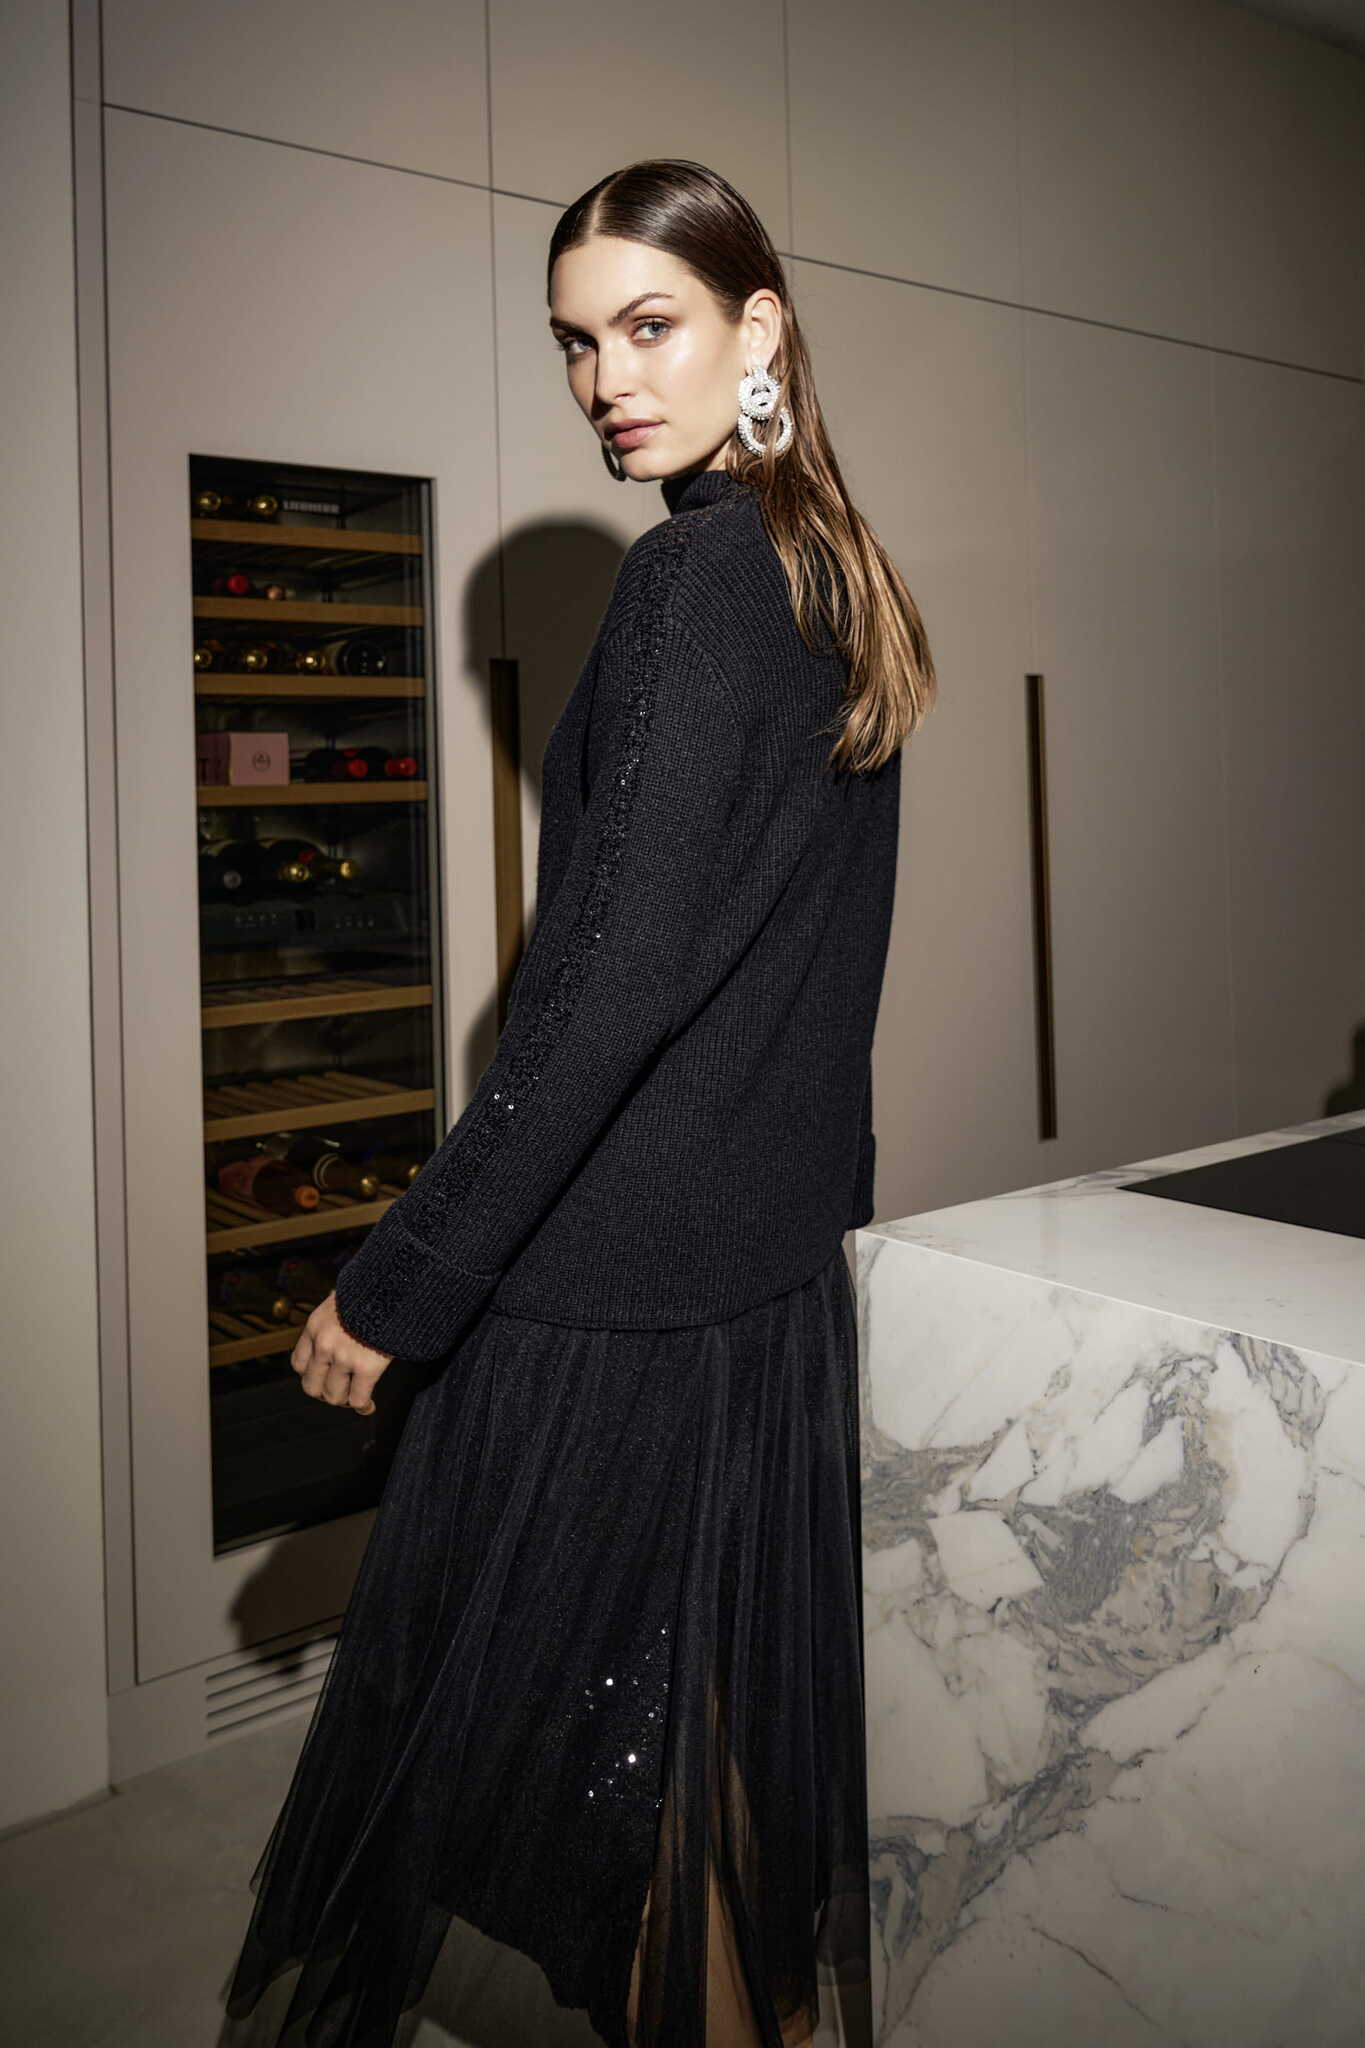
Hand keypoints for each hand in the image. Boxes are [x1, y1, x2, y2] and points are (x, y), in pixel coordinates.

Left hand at [291, 1291, 393, 1415]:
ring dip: (345, 1401)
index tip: (325, 1377)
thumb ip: (336, 1319)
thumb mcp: (342, 1300)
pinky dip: (363, 1406)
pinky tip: (368, 1406)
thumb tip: (344, 1328)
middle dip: (326, 1392)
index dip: (312, 1374)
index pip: (299, 1363)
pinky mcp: (367, 1366)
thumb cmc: (373, 1291)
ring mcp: (344, 1357)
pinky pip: (358, 1398)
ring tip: (356, 1399)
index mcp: (315, 1326)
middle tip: (341, 1392)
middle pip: (311, 1386)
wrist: (393, 1285)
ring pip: (334, 1396)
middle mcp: (324, 1344)